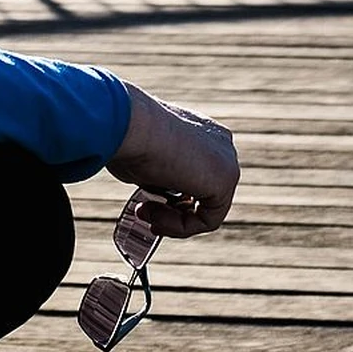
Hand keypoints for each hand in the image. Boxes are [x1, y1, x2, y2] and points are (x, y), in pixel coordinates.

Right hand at [104, 81, 238, 238]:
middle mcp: (220, 143)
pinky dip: (180, 227)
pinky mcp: (225, 179)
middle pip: (203, 193)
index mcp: (201, 132)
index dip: (170, 197)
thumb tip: (153, 190)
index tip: (143, 203)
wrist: (128, 124)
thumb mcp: (142, 157)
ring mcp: (226, 160)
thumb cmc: (126, 136)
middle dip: (172, 210)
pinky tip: (156, 219)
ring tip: (144, 212)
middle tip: (143, 212)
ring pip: (206, 209)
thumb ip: (157, 173)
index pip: (194, 175)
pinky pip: (208, 219)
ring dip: (172, 220)